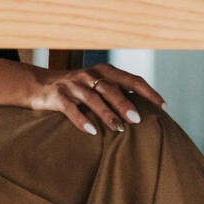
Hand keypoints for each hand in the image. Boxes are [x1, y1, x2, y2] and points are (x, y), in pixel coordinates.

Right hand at [28, 63, 165, 136]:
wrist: (40, 85)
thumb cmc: (78, 89)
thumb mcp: (98, 86)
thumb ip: (118, 93)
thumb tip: (146, 110)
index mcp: (106, 71)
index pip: (132, 79)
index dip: (149, 93)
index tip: (164, 108)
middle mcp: (91, 75)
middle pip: (112, 88)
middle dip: (126, 103)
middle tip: (139, 120)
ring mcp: (74, 85)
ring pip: (93, 99)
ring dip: (107, 114)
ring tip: (119, 129)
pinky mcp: (58, 96)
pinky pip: (71, 108)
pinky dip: (81, 119)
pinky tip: (91, 131)